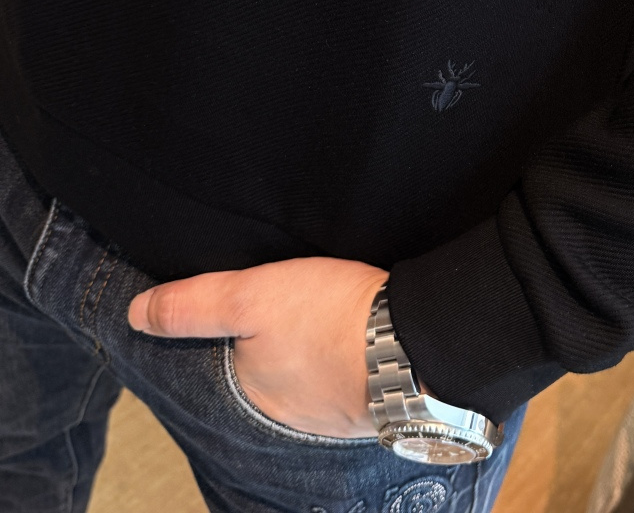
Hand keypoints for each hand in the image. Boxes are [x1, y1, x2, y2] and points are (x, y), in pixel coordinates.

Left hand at [127, 256, 388, 438]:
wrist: (416, 338)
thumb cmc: (331, 319)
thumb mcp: (251, 297)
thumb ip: (193, 305)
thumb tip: (136, 314)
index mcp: (248, 396)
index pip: (212, 375)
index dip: (212, 347)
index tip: (223, 323)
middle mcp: (285, 416)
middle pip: (259, 382)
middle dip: (259, 358)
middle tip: (270, 319)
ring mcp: (330, 413)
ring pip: (301, 385)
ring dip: (301, 362)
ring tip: (306, 328)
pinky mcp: (370, 399)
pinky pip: (340, 382)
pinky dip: (338, 363)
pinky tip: (346, 342)